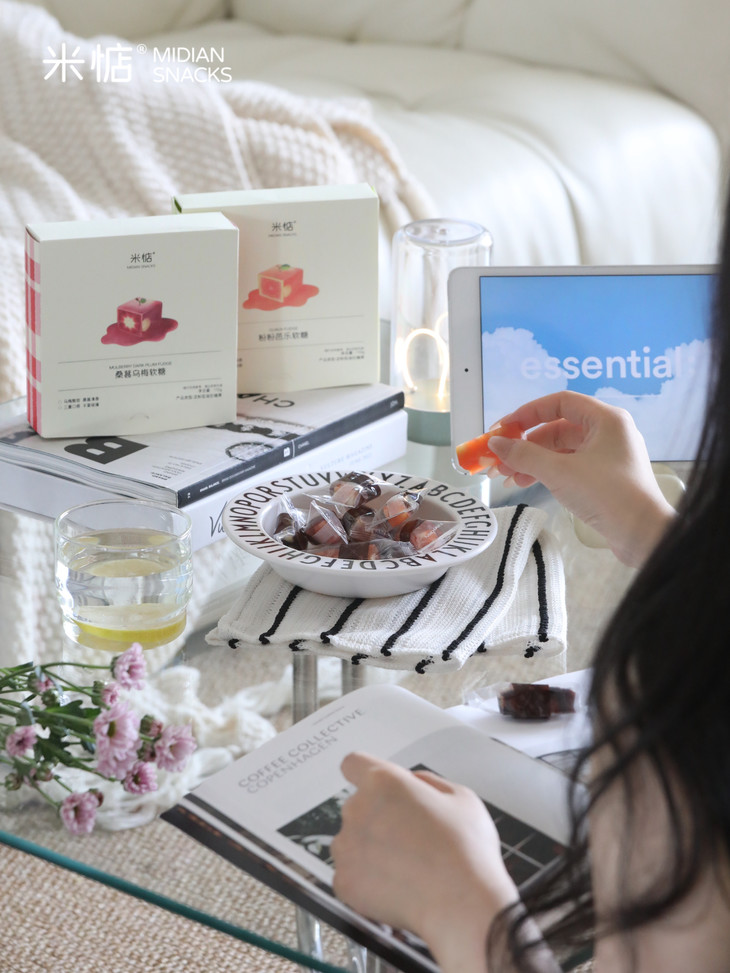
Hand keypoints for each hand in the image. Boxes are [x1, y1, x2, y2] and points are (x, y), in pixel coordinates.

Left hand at [331, 752, 518, 972]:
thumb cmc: (466, 851)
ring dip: (369, 848)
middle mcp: (358, 809)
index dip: (363, 773)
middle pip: (358, 806)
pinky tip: (395, 886)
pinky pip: (350, 874)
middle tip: (408, 836)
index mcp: (384, 782)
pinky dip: (366, 880)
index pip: (353, 764)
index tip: (371, 785)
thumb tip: (413, 784)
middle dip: (377, 817)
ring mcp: (347, 847)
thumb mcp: (462, 797)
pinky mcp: (344, 882)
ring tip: (404, 866)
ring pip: (351, 841)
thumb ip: (428, 782)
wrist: (462, 905)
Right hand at [486, 392, 675, 566]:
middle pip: (557, 427)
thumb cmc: (607, 494)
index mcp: (606, 419)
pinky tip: (525, 483)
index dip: (527, 412)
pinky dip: (547, 471)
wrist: (643, 535)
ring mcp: (607, 455)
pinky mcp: (605, 477)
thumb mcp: (559, 472)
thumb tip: (496, 444)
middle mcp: (609, 432)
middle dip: (525, 443)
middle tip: (500, 458)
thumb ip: (524, 455)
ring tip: (508, 477)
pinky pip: (569, 465)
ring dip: (533, 460)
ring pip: (561, 449)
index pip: (559, 402)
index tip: (503, 428)